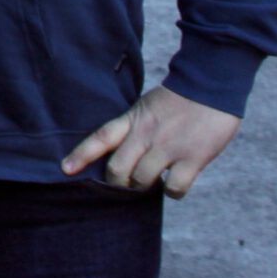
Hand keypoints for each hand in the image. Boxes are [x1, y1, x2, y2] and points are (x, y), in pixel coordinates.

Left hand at [62, 85, 241, 197]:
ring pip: (143, 181)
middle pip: (117, 169)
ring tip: (155, 180)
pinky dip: (173, 191)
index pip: (100, 138)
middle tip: (128, 181)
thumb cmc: (178, 99)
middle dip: (119, 182)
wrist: (210, 85)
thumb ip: (134, 128)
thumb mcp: (146, 107)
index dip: (81, 156)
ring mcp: (168, 147)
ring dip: (146, 186)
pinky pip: (175, 188)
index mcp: (132, 119)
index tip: (66, 169)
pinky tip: (176, 182)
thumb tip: (124, 153)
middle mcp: (146, 134)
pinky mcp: (193, 158)